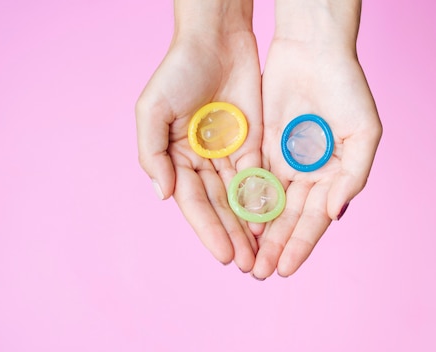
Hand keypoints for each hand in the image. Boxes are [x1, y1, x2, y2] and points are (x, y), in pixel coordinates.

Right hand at [135, 0, 262, 270]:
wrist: (216, 38)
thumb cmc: (178, 70)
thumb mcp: (152, 110)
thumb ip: (152, 154)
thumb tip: (163, 195)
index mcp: (173, 158)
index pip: (191, 202)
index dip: (207, 230)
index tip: (225, 255)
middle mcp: (199, 162)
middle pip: (217, 206)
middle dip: (231, 236)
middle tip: (248, 266)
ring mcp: (226, 154)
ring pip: (239, 198)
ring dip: (248, 227)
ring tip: (260, 256)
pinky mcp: (252, 143)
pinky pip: (259, 178)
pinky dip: (265, 202)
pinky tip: (273, 224)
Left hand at [252, 1, 381, 278]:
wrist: (311, 51)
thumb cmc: (346, 88)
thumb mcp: (364, 132)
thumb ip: (352, 177)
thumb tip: (334, 216)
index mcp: (334, 175)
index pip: (313, 220)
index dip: (300, 245)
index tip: (285, 269)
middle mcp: (306, 173)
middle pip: (287, 218)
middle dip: (273, 246)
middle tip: (257, 272)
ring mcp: (282, 161)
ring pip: (266, 204)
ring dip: (256, 231)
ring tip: (245, 256)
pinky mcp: (260, 146)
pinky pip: (249, 179)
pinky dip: (242, 201)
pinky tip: (233, 221)